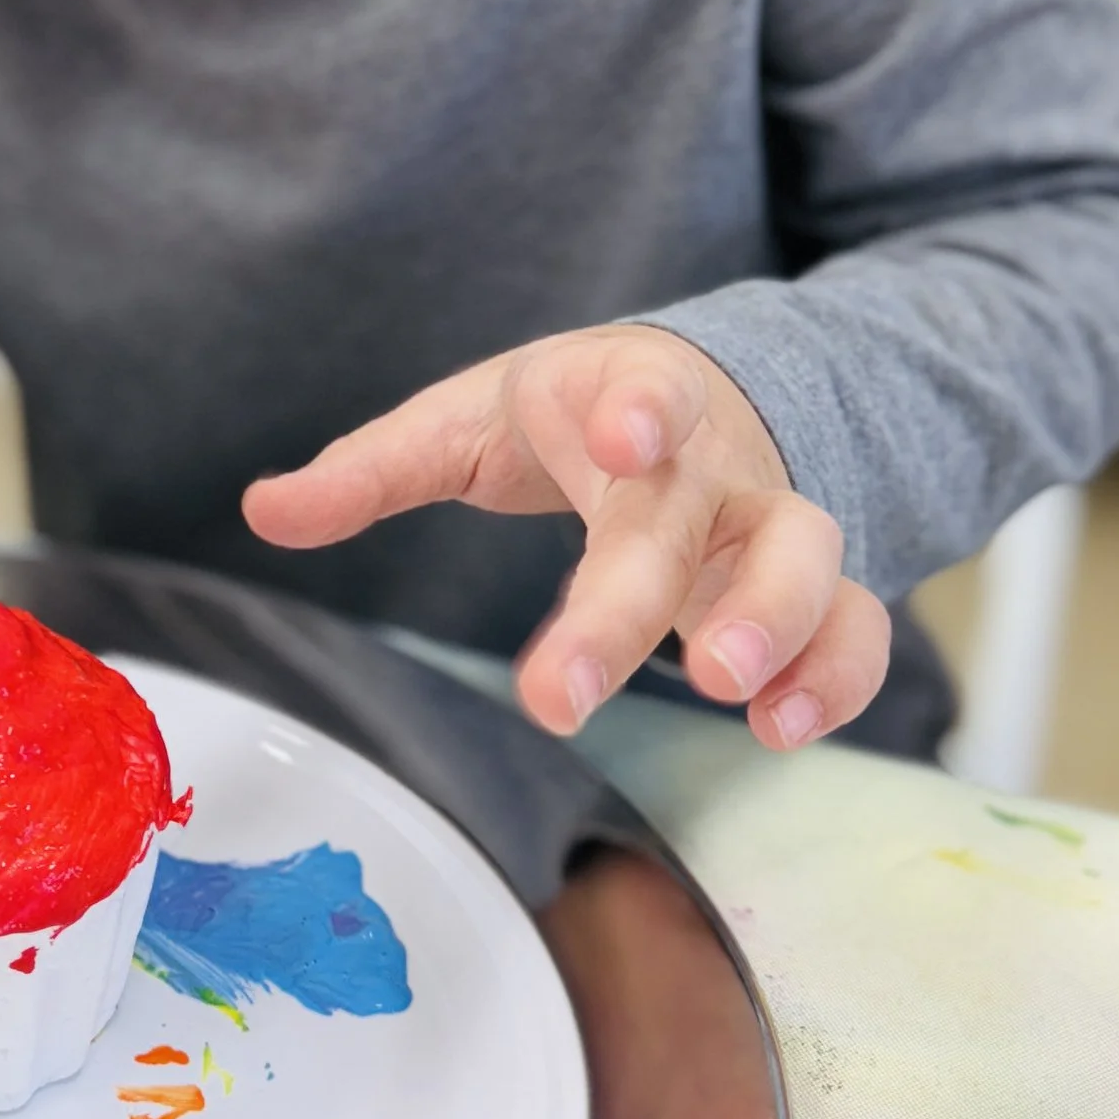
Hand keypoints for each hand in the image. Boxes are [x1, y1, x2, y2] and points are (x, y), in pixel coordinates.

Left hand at [241, 323, 887, 744]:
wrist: (706, 396)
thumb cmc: (574, 414)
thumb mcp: (468, 422)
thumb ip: (373, 469)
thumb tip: (264, 510)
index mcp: (625, 396)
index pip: (645, 389)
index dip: (644, 409)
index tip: (625, 436)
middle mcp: (711, 462)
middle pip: (693, 524)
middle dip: (637, 604)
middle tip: (565, 690)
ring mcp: (772, 524)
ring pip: (810, 565)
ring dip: (779, 628)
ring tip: (728, 695)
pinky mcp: (809, 591)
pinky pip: (853, 630)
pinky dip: (834, 679)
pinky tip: (780, 729)